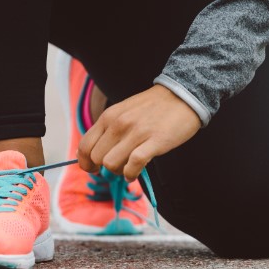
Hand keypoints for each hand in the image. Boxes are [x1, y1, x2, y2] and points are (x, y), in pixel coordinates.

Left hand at [77, 84, 200, 180]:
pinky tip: (135, 173)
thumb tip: (95, 154)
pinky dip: (131, 174)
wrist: (183, 94)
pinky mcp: (154, 141)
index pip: (85, 146)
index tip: (93, 169)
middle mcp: (118, 124)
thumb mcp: (123, 111)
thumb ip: (108, 129)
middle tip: (118, 166)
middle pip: (97, 159)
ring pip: (111, 164)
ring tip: (129, 168)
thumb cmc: (153, 107)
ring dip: (118, 172)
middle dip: (104, 168)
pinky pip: (133, 165)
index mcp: (109, 117)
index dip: (85, 163)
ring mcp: (136, 133)